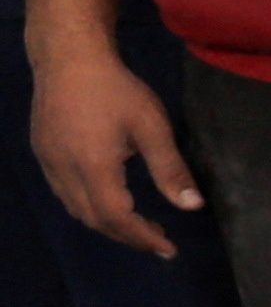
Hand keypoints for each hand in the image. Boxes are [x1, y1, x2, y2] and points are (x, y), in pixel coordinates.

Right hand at [27, 44, 196, 256]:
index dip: (142, 238)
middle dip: (127, 235)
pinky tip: (109, 200)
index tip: (168, 249)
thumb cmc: (115, 89)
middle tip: (159, 239)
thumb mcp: (152, 126)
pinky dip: (88, 206)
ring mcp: (48, 161)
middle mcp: (63, 169)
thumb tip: (192, 206)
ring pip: (75, 208)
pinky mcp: (41, 152)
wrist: (68, 57)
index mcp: (93, 166)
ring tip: (140, 224)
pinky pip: (63, 193)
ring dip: (107, 223)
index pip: (116, 217)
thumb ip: (170, 169)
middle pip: (94, 219)